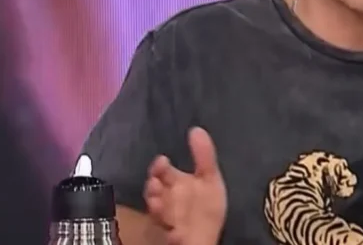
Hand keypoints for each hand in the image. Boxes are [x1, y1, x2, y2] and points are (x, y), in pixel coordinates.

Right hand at [144, 127, 227, 244]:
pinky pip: (165, 227)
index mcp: (176, 183)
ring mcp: (167, 215)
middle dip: (153, 187)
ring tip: (159, 201)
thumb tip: (196, 129)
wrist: (206, 237)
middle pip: (154, 190)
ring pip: (156, 209)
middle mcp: (167, 197)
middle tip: (156, 183)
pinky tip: (170, 221)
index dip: (160, 167)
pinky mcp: (169, 231)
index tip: (162, 161)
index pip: (163, 172)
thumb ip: (203, 155)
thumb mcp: (209, 179)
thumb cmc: (206, 206)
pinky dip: (166, 223)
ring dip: (156, 204)